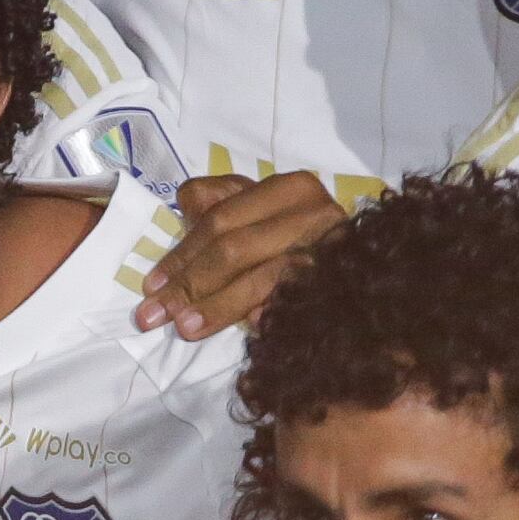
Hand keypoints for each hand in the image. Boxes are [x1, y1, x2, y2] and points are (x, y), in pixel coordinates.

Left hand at [133, 171, 342, 338]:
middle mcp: (313, 213)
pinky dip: (265, 314)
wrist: (368, 269)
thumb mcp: (259, 209)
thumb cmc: (300, 237)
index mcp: (289, 189)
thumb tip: (185, 202)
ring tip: (184, 328)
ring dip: (217, 305)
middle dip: (188, 284)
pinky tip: (247, 330)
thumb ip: (221, 200)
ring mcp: (330, 249)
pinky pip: (292, 300)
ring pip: (261, 277)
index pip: (220, 220)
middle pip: (233, 248)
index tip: (150, 286)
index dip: (181, 253)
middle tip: (153, 316)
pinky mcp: (340, 282)